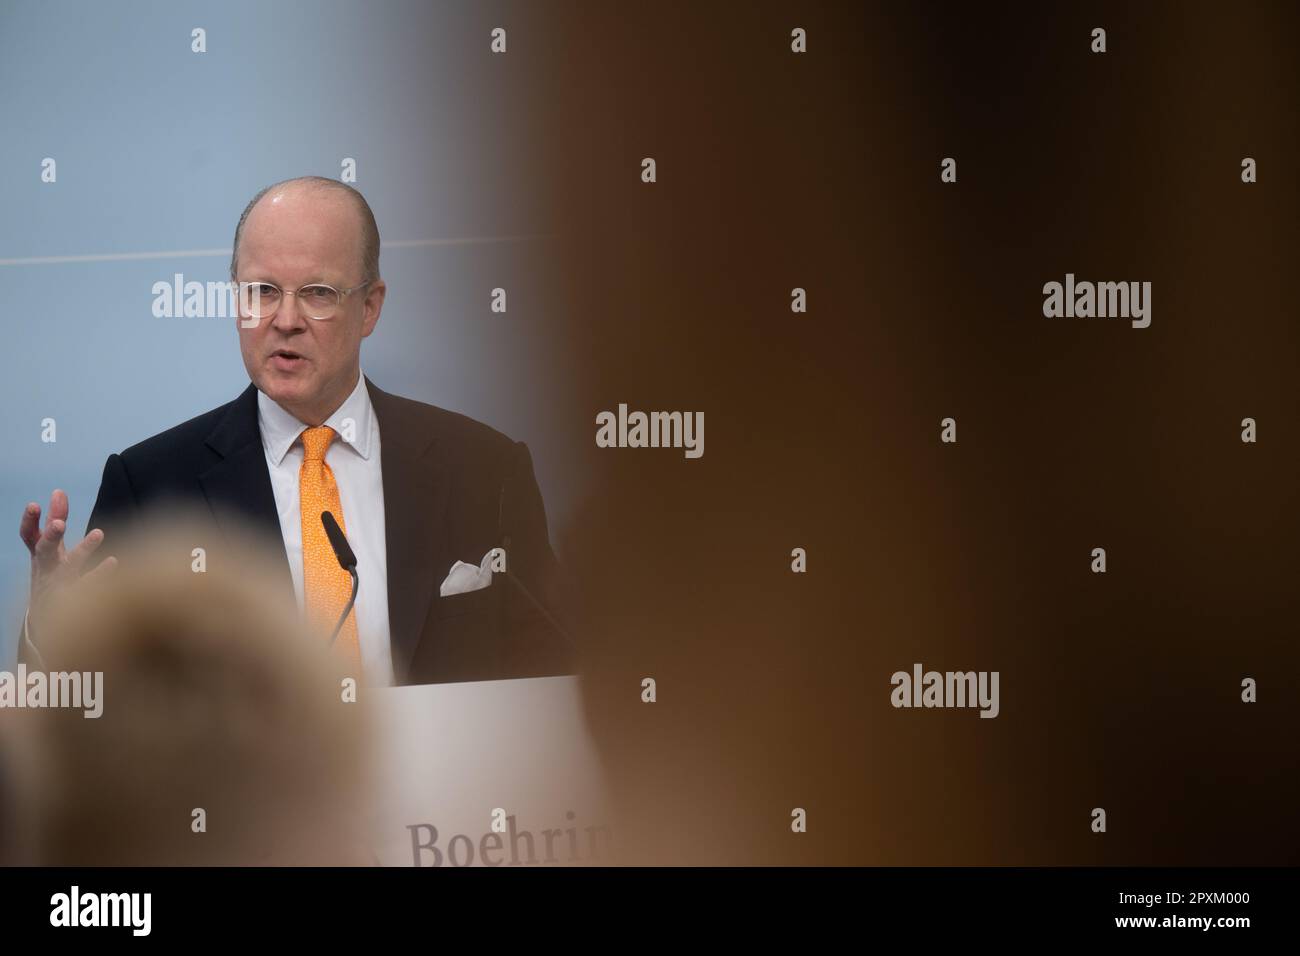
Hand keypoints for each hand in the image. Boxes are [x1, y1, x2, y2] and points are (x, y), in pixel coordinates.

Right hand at [18, 489, 115, 641]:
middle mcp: (47, 571)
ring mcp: (61, 588)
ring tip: (98, 532)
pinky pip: (90, 588)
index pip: (29, 537)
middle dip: (50, 537)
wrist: (47, 625)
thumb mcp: (51, 550)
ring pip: (69, 570)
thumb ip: (56, 521)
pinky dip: (100, 576)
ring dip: (82, 551)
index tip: (35, 504)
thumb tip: (59, 491)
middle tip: (59, 524)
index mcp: (41, 557)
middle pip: (44, 552)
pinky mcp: (77, 603)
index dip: (30, 522)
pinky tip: (113, 562)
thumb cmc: (52, 576)